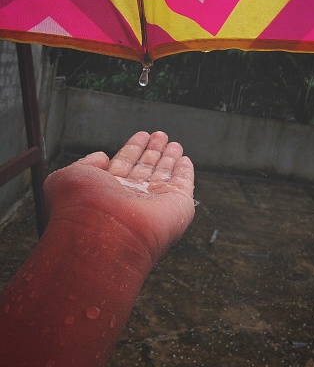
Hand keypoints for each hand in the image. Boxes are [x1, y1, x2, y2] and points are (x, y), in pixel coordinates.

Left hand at [43, 131, 194, 264]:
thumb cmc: (83, 205)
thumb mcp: (72, 176)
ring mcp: (155, 202)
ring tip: (173, 142)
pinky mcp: (177, 206)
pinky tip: (185, 161)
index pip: (125, 164)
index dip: (133, 148)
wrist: (105, 232)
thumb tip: (102, 156)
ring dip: (169, 157)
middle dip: (153, 150)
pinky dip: (186, 172)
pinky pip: (184, 184)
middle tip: (160, 135)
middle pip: (146, 167)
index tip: (141, 135)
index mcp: (109, 190)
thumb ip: (86, 164)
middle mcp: (132, 197)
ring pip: (165, 173)